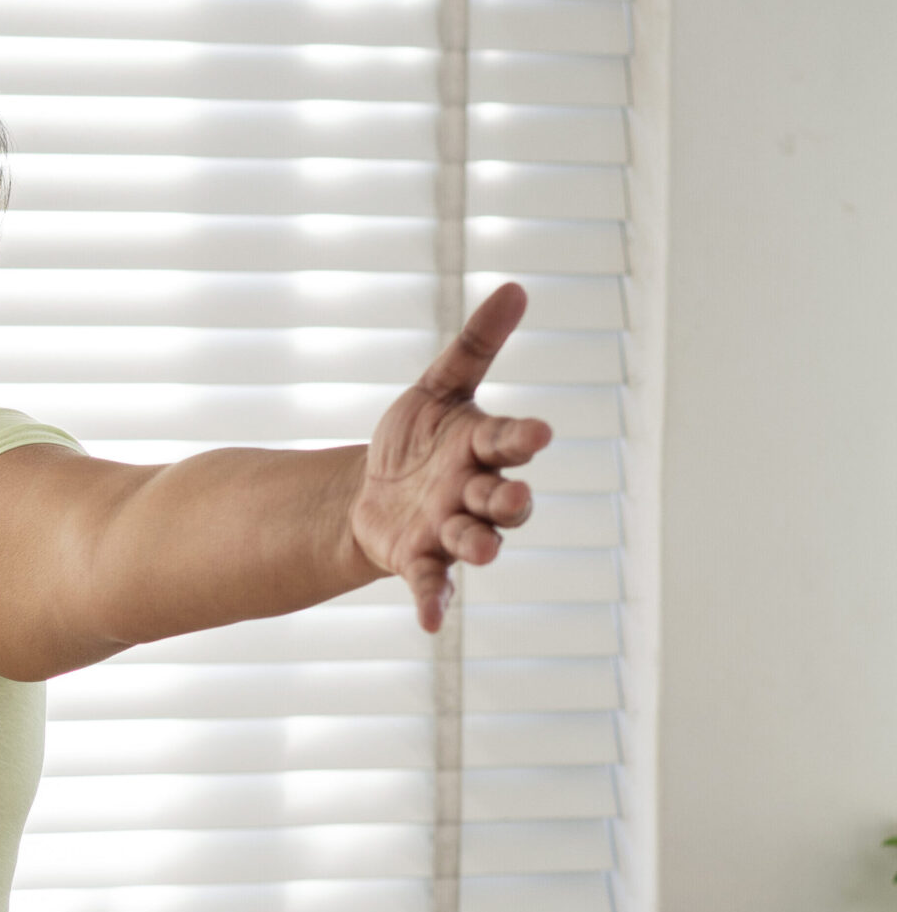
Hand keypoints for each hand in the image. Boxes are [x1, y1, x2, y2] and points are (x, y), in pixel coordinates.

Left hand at [349, 281, 554, 632]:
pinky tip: (430, 624)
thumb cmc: (417, 438)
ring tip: (483, 550)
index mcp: (481, 448)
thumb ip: (475, 345)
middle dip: (509, 500)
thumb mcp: (438, 387)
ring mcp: (449, 529)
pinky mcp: (419, 560)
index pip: (510, 441)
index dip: (523, 438)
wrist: (371, 489)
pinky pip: (432, 584)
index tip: (539, 433)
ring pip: (474, 541)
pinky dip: (433, 604)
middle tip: (510, 498)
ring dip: (481, 545)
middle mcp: (474, 492)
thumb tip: (515, 287)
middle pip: (503, 499)